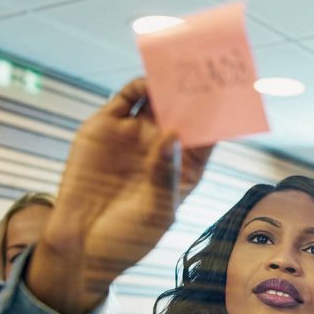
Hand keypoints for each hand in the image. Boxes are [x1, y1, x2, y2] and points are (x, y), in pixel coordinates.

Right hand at [30, 77, 211, 313]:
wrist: (80, 245)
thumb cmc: (128, 237)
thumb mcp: (157, 212)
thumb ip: (166, 174)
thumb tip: (173, 135)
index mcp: (185, 169)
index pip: (208, 136)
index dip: (220, 117)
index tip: (233, 97)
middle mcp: (162, 148)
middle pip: (185, 112)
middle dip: (196, 92)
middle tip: (209, 71)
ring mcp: (134, 136)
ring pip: (157, 99)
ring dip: (169, 83)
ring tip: (182, 68)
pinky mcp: (106, 128)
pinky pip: (126, 98)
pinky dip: (139, 85)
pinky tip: (150, 81)